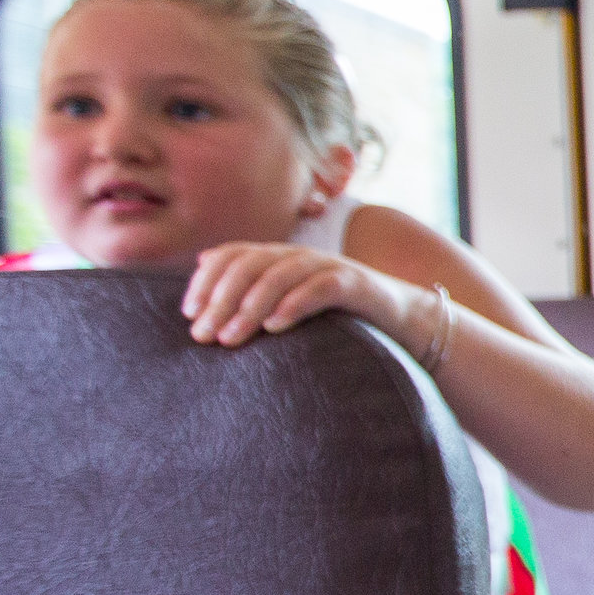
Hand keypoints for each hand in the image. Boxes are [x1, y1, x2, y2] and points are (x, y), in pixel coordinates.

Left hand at [181, 243, 413, 349]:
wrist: (403, 319)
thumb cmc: (339, 316)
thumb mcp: (290, 300)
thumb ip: (251, 285)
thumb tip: (203, 262)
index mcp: (280, 257)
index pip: (232, 256)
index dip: (206, 281)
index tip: (190, 314)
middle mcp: (300, 256)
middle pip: (250, 265)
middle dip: (221, 299)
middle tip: (204, 335)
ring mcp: (328, 266)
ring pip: (280, 275)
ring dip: (250, 307)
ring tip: (231, 338)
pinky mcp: (354, 284)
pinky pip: (320, 287)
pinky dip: (295, 305)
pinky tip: (275, 327)